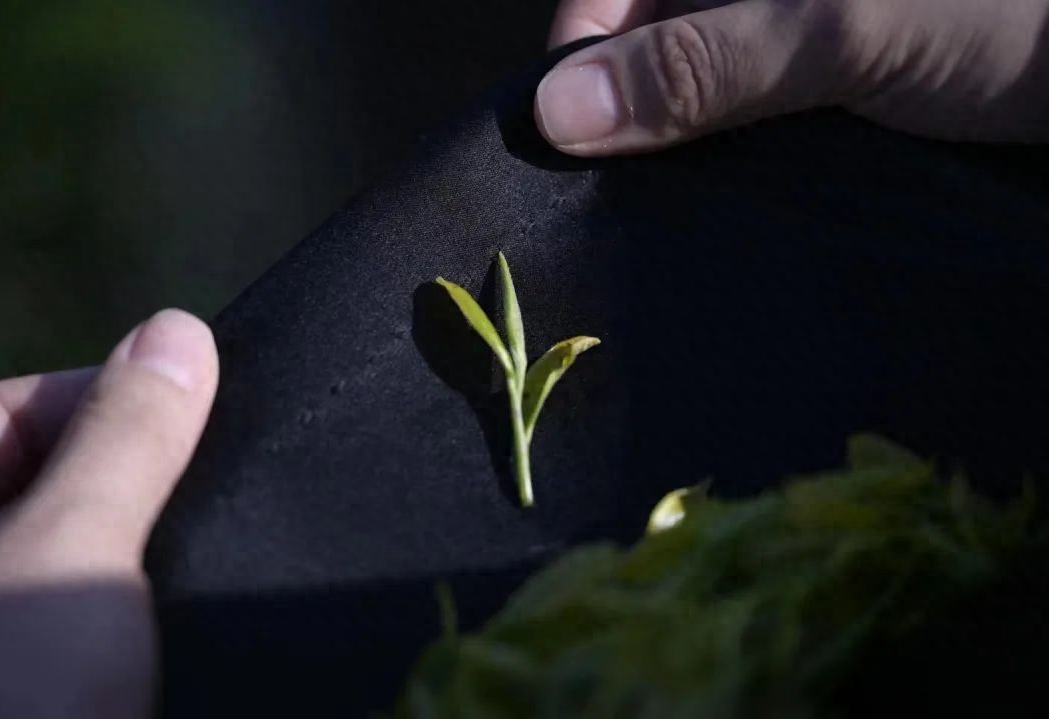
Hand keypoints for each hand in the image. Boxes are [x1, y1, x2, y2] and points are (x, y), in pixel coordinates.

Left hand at [0, 310, 217, 718]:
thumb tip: (178, 330)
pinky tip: (185, 618)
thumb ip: (129, 434)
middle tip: (213, 489)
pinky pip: (95, 617)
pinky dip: (138, 607)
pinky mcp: (40, 682)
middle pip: (50, 482)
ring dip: (144, 550)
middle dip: (136, 478)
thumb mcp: (73, 547)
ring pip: (81, 556)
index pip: (12, 410)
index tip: (200, 410)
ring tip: (212, 554)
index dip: (109, 396)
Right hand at [536, 0, 1048, 154]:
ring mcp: (787, 31)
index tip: (572, 132)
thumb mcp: (842, 29)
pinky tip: (724, 197)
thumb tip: (556, 112)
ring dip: (677, 142)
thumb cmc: (1005, 16)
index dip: (582, 45)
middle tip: (617, 190)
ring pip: (691, 82)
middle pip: (647, 33)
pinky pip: (740, 116)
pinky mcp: (819, 81)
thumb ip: (702, 62)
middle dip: (628, 106)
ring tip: (668, 205)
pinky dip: (724, 157)